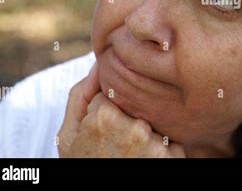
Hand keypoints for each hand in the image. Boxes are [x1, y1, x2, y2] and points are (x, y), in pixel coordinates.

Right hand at [57, 63, 184, 157]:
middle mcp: (133, 128)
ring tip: (131, 150)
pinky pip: (168, 134)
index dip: (106, 108)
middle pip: (136, 103)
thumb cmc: (85, 163)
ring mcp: (155, 143)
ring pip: (153, 117)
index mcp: (104, 118)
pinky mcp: (173, 156)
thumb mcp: (68, 135)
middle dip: (128, 115)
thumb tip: (98, 64)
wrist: (103, 185)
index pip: (113, 92)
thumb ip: (80, 95)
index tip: (102, 126)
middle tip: (118, 139)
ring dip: (145, 128)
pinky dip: (160, 143)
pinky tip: (145, 157)